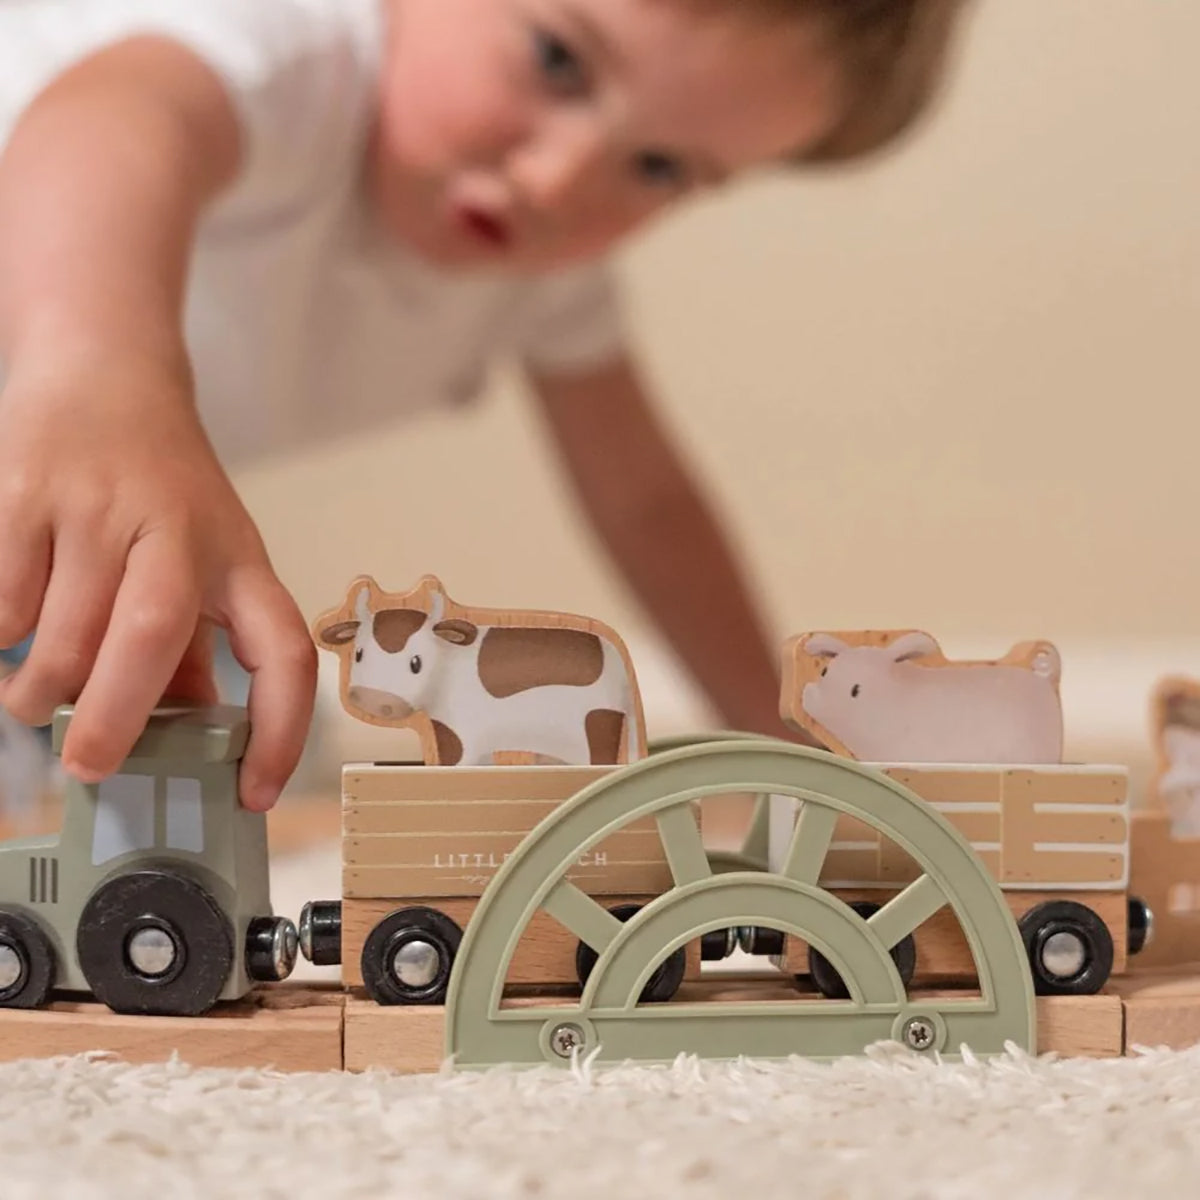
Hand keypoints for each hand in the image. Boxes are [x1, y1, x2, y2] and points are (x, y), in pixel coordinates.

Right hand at [0, 345, 315, 809]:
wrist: (105, 371)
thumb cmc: (163, 486)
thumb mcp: (207, 555)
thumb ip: (197, 640)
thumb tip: (191, 728)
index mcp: (237, 557)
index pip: (282, 649)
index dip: (280, 728)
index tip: (254, 791)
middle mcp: (176, 528)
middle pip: (153, 632)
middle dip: (118, 716)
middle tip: (90, 766)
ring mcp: (97, 504)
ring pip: (65, 625)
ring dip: (44, 688)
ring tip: (37, 704)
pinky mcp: (25, 489)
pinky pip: (3, 592)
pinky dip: (1, 635)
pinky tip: (10, 640)